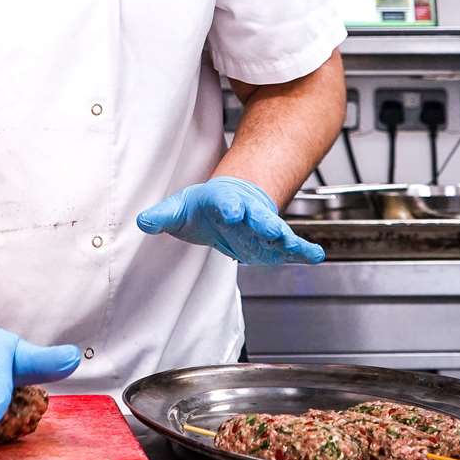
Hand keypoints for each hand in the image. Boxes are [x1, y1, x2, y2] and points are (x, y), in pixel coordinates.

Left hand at [135, 176, 324, 264]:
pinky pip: (292, 248)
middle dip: (264, 224)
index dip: (228, 208)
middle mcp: (247, 215)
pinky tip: (316, 256)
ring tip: (296, 246)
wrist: (231, 203)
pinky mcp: (274, 243)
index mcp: (223, 204)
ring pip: (277, 232)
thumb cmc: (206, 207)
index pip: (225, 205)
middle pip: (257, 218)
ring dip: (286, 239)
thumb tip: (142, 222)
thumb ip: (162, 217)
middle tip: (273, 231)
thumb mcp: (180, 210)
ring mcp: (262, 229)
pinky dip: (304, 252)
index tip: (231, 211)